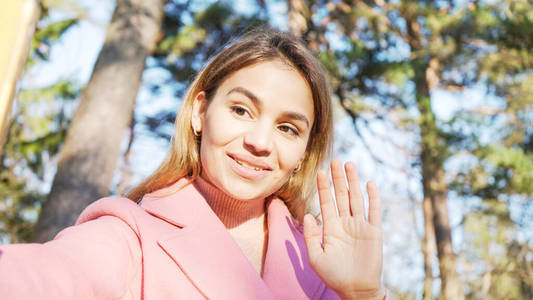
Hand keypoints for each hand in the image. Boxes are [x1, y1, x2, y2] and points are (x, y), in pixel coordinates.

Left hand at [303, 159, 384, 299]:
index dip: (324, 187)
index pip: (326, 202)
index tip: (320, 172)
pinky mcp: (374, 232)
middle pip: (341, 196)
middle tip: (336, 160)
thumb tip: (308, 214)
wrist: (355, 289)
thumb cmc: (334, 275)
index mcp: (331, 227)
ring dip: (353, 182)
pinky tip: (369, 184)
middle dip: (338, 178)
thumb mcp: (316, 257)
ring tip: (349, 165)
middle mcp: (345, 223)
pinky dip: (372, 198)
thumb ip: (311, 236)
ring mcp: (360, 226)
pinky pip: (374, 212)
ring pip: (356, 199)